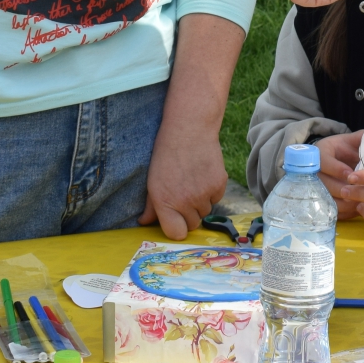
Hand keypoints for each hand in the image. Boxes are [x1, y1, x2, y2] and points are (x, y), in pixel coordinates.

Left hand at [141, 119, 227, 239]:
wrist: (189, 129)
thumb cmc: (166, 153)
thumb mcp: (152, 180)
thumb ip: (151, 205)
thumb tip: (144, 222)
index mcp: (165, 201)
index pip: (176, 233)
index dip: (177, 228)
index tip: (176, 221)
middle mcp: (184, 201)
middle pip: (192, 224)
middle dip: (188, 214)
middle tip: (184, 194)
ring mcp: (203, 194)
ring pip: (205, 211)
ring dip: (201, 202)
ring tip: (193, 181)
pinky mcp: (219, 185)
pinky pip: (217, 198)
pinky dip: (212, 191)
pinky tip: (203, 174)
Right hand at [315, 133, 362, 218]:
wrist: (334, 159)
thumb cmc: (347, 149)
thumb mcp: (353, 140)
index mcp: (321, 152)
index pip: (325, 162)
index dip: (337, 169)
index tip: (351, 175)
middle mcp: (314, 170)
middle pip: (324, 184)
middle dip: (342, 189)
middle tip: (360, 193)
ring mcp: (316, 187)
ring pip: (327, 199)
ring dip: (344, 202)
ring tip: (361, 203)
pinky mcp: (322, 201)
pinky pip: (331, 210)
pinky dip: (345, 211)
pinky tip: (358, 209)